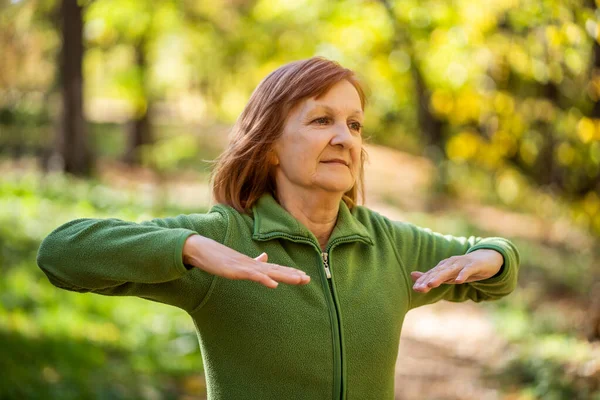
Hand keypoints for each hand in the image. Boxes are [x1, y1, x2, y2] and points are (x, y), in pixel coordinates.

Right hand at [183, 234, 309, 288]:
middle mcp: (251, 264)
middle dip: (292, 275)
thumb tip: (265, 257)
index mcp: (252, 264)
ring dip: (285, 276)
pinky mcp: (236, 270)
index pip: (274, 268)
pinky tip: (274, 284)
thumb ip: (251, 262)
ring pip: (269, 272)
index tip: (303, 276)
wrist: (200, 248)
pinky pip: (253, 275)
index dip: (289, 272)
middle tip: (308, 279)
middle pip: (276, 270)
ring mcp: (245, 266)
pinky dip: (264, 279)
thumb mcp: (236, 262)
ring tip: (299, 279)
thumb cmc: (216, 256)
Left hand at [411, 249, 502, 292]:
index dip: (423, 281)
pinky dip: (462, 275)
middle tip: (419, 288)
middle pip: (438, 272)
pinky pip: (467, 271)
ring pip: (450, 271)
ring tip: (431, 284)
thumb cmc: (464, 268)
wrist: (487, 259)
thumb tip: (412, 275)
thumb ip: (432, 276)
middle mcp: (451, 264)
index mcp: (444, 266)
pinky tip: (458, 281)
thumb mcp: (448, 274)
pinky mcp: (473, 266)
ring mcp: (462, 264)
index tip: (415, 289)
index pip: (431, 274)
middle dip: (428, 280)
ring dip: (440, 277)